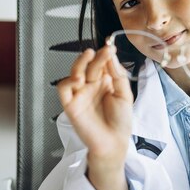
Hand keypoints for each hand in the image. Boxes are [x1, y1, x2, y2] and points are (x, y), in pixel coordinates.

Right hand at [56, 44, 133, 167]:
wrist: (114, 143)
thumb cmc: (121, 121)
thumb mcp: (125, 95)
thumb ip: (119, 75)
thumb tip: (112, 56)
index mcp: (105, 82)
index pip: (102, 63)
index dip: (105, 55)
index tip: (111, 47)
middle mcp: (91, 86)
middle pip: (89, 66)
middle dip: (96, 57)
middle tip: (104, 51)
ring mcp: (80, 94)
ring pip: (74, 72)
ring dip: (80, 62)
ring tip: (90, 55)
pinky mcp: (71, 104)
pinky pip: (64, 89)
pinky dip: (68, 81)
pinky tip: (79, 79)